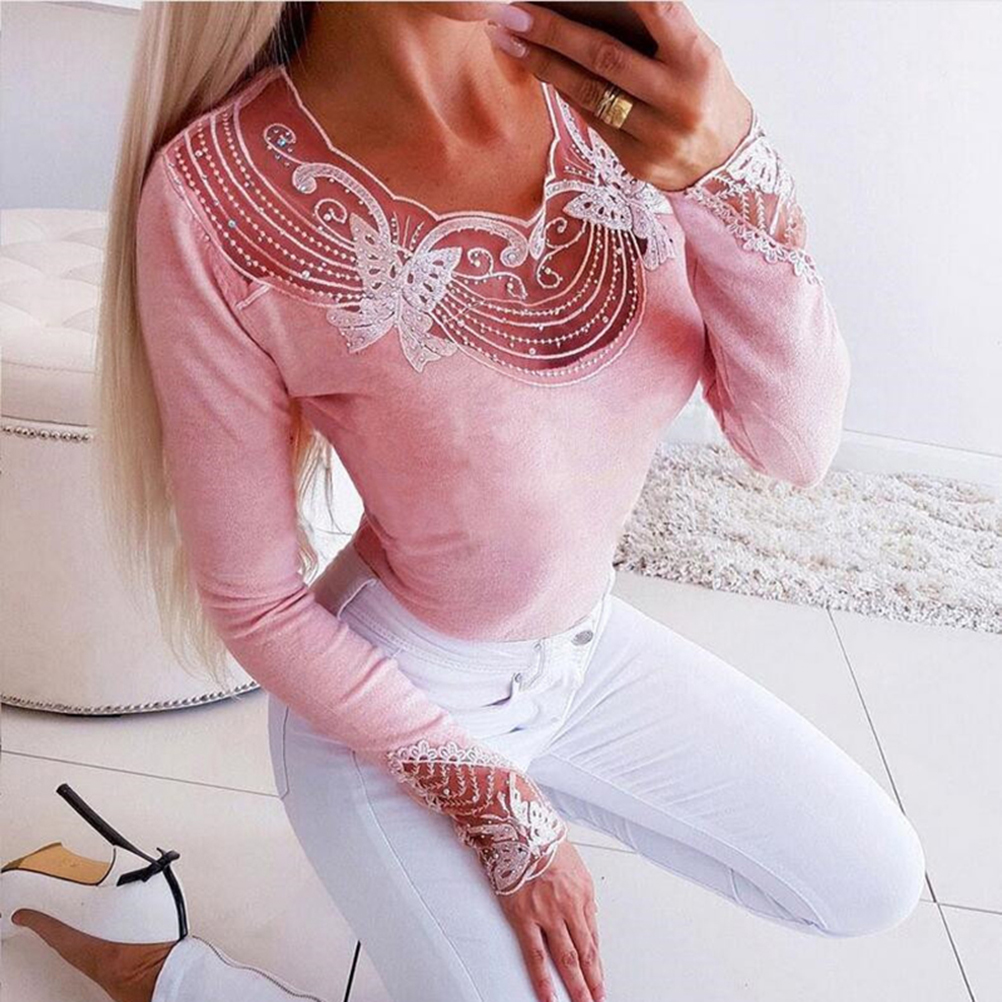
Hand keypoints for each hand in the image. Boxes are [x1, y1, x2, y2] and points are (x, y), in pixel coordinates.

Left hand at [483, 1, 753, 191]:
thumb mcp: (696, 55)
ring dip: (543, 65)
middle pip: (604, 58)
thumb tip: (587, 9)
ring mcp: (657, 136)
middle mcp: (679, 99)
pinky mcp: (638, 162)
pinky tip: (539, 71)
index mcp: (699, 61)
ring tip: (509, 41)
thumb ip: (656, 33)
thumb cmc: (704, 93)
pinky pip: (592, 122)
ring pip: (590, 94)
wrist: (724, 163)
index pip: (660, 12)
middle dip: (552, 33)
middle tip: (512, 14)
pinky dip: (565, 93)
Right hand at [497, 840, 604, 1001]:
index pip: (593, 934)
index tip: (599, 975)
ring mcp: (548, 913)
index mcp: (582, 890)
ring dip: (578, 985)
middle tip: (598, 998)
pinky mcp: (524, 917)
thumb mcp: (571, 861)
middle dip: (593, 979)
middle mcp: (569, 905)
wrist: (519, 824)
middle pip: (586, 951)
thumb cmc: (540, 836)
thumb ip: (576, 889)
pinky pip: (536, 956)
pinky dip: (544, 980)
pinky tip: (551, 996)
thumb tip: (582, 909)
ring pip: (567, 958)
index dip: (596, 959)